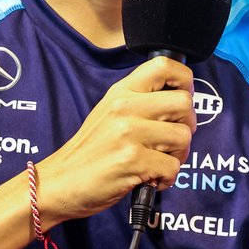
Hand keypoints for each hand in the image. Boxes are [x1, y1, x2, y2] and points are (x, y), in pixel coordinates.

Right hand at [35, 57, 195, 226]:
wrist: (60, 182)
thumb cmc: (90, 152)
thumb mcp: (110, 112)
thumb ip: (140, 101)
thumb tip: (179, 100)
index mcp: (122, 92)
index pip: (164, 65)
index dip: (185, 79)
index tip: (183, 96)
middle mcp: (126, 107)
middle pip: (184, 103)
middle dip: (187, 125)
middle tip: (172, 140)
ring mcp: (129, 134)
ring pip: (183, 137)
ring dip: (178, 155)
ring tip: (159, 162)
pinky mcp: (132, 161)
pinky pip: (173, 167)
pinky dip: (167, 178)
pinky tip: (150, 179)